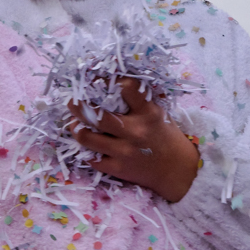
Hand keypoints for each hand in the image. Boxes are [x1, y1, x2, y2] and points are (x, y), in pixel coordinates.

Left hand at [71, 79, 202, 203]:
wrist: (177, 171)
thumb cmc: (165, 137)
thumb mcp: (158, 113)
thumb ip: (137, 101)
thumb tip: (109, 83)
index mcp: (147, 113)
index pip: (126, 88)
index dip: (109, 80)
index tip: (97, 79)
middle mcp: (134, 131)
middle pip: (97, 115)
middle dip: (78, 106)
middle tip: (72, 102)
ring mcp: (124, 152)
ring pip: (87, 138)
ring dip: (76, 128)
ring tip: (75, 123)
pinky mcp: (118, 169)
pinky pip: (91, 158)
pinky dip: (86, 150)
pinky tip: (88, 144)